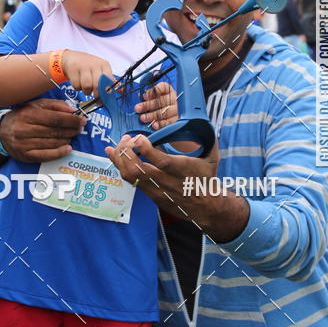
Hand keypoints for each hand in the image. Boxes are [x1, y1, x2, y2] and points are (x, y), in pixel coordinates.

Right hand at [0, 99, 84, 162]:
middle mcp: (24, 129)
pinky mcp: (25, 156)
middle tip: (80, 128)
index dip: (71, 120)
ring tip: (73, 135)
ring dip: (67, 139)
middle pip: (54, 131)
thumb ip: (54, 105)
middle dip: (71, 130)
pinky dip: (59, 153)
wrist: (0, 132)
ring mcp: (24, 144)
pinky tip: (68, 148)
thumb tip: (72, 110)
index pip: (54, 118)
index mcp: (28, 114)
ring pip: (52, 143)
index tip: (82, 120)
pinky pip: (46, 156)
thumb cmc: (22, 116)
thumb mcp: (35, 105)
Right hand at [61, 50, 112, 94]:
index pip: (109, 80)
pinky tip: (78, 83)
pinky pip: (76, 85)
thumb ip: (109, 80)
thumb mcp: (101, 70)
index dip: (107, 91)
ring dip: (86, 91)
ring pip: (86, 86)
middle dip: (96, 94)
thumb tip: (120, 90)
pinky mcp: (73, 69)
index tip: (106, 98)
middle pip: (97, 85)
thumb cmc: (89, 66)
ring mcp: (83, 66)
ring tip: (86, 88)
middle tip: (95, 96)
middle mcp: (94, 64)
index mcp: (104, 65)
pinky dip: (77, 88)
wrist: (71, 57)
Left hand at [106, 134, 248, 239]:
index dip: (146, 149)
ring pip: (131, 176)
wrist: (206, 207)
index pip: (161, 161)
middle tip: (126, 139)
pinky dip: (122, 168)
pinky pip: (132, 181)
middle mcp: (167, 181)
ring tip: (116, 147)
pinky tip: (116, 158)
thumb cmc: (207, 179)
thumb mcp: (211, 157)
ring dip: (119, 160)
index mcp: (182, 170)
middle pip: (139, 169)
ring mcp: (157, 189)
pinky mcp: (151, 195)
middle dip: (126, 152)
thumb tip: (200, 119)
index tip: (138, 137)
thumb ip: (205, 138)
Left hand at [135, 81, 177, 129]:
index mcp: (168, 91)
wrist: (172, 118)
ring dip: (153, 116)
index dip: (153, 91)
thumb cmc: (160, 105)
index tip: (144, 96)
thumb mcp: (154, 99)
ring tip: (143, 118)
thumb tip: (140, 96)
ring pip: (165, 112)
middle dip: (148, 105)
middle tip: (138, 108)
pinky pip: (169, 123)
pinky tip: (154, 125)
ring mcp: (177, 110)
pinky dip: (161, 124)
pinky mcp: (178, 120)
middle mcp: (174, 99)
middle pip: (162, 101)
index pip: (163, 87)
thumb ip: (148, 96)